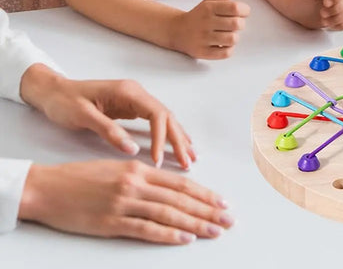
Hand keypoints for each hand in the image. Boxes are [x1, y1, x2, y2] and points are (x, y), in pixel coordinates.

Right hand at [19, 160, 232, 243]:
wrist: (48, 187)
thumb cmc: (81, 177)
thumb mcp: (117, 169)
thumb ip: (144, 177)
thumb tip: (170, 188)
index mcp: (139, 168)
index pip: (180, 183)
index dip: (204, 193)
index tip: (222, 201)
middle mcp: (136, 183)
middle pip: (180, 198)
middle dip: (208, 209)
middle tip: (228, 218)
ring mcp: (124, 203)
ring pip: (169, 213)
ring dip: (195, 223)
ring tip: (215, 230)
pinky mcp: (112, 222)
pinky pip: (146, 229)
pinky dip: (168, 234)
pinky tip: (185, 238)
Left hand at [20, 69, 194, 167]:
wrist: (53, 91)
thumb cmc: (65, 102)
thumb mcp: (83, 116)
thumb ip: (108, 131)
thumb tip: (132, 149)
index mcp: (128, 92)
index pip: (156, 114)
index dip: (161, 138)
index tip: (158, 160)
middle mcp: (137, 93)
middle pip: (167, 116)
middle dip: (178, 139)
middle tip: (188, 162)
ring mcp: (136, 100)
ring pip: (165, 118)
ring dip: (178, 137)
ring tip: (189, 156)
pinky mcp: (132, 108)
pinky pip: (156, 121)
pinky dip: (168, 133)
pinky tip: (177, 142)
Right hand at [171, 0, 248, 59]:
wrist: (177, 30)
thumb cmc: (200, 14)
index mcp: (209, 7)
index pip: (235, 8)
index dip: (245, 10)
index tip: (243, 12)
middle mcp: (205, 22)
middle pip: (236, 24)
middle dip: (241, 24)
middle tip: (235, 24)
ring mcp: (202, 39)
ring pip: (232, 39)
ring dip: (235, 37)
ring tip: (229, 34)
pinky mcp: (202, 53)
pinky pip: (226, 53)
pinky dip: (229, 49)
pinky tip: (224, 44)